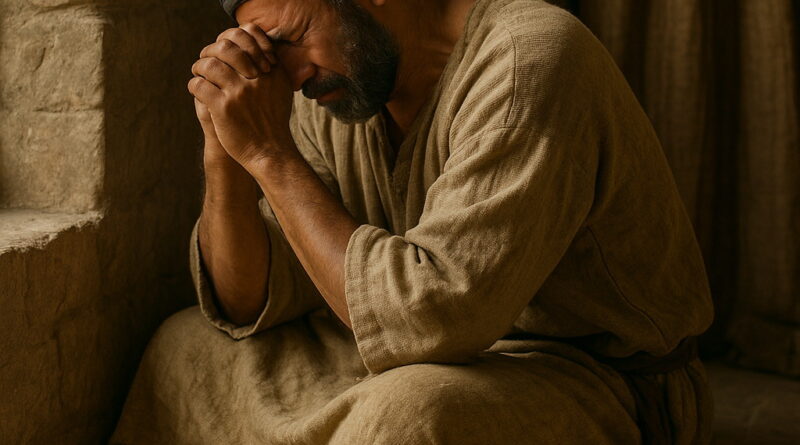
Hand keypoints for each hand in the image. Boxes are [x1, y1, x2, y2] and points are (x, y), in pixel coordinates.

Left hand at [188, 24, 294, 170]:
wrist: (269, 152)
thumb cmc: (272, 122)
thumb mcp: (281, 92)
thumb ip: (270, 70)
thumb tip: (256, 48)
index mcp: (271, 71)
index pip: (247, 38)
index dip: (230, 40)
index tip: (224, 51)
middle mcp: (257, 79)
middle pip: (225, 48)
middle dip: (210, 51)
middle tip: (205, 59)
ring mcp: (239, 92)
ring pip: (209, 65)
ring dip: (198, 67)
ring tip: (198, 74)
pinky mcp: (223, 108)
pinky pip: (199, 85)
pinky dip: (194, 85)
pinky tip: (197, 91)